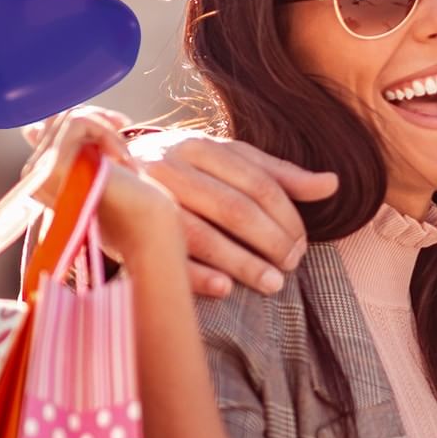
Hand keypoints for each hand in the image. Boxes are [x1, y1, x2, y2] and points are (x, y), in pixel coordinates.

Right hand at [24, 110, 179, 263]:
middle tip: (123, 149)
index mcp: (39, 175)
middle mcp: (33, 175)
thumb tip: (31, 129)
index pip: (49, 124)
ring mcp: (40, 173)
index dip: (86, 122)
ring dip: (104, 127)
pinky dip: (105, 131)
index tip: (117, 134)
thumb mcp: (94, 165)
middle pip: (59, 116)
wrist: (147, 227)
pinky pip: (77, 122)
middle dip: (99, 122)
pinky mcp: (55, 168)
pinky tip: (122, 158)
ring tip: (122, 154)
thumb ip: (68, 146)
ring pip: (67, 115)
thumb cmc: (129, 197)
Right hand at [131, 132, 338, 297]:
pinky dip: (197, 275)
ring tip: (272, 284)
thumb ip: (278, 174)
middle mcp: (171, 167)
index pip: (257, 184)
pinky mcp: (125, 230)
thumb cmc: (183, 169)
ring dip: (241, 263)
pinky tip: (225, 290)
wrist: (103, 173)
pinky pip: (165, 256)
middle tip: (292, 265)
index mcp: (201, 147)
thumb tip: (333, 184)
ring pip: (201, 234)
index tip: (303, 244)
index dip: (287, 217)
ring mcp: (146, 199)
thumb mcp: (228, 161)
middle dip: (270, 241)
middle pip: (234, 208)